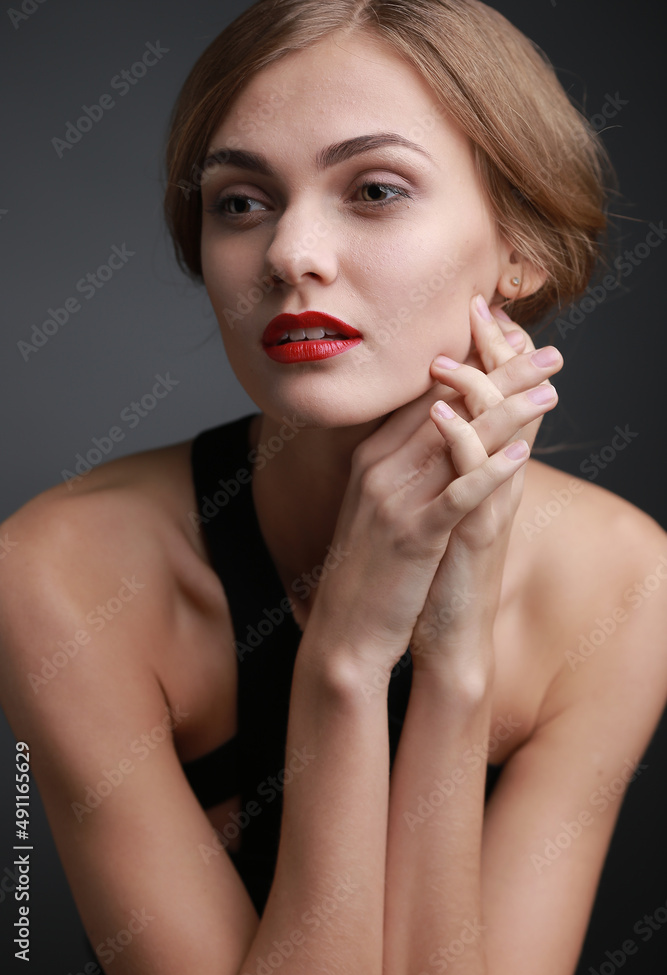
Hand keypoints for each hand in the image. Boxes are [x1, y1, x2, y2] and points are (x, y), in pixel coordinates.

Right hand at [305, 295, 561, 676]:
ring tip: (549, 389)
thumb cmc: (369, 566)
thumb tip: (437, 433)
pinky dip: (489, 471)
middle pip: (448, 408)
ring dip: (508, 412)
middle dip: (501, 376)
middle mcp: (379, 468)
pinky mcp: (412, 536)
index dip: (473, 367)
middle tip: (547, 354)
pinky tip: (522, 453)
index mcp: (372, 456)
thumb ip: (403, 465)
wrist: (345, 628)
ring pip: (456, 442)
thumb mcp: (379, 505)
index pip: (428, 397)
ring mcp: (394, 500)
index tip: (512, 346)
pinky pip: (456, 494)